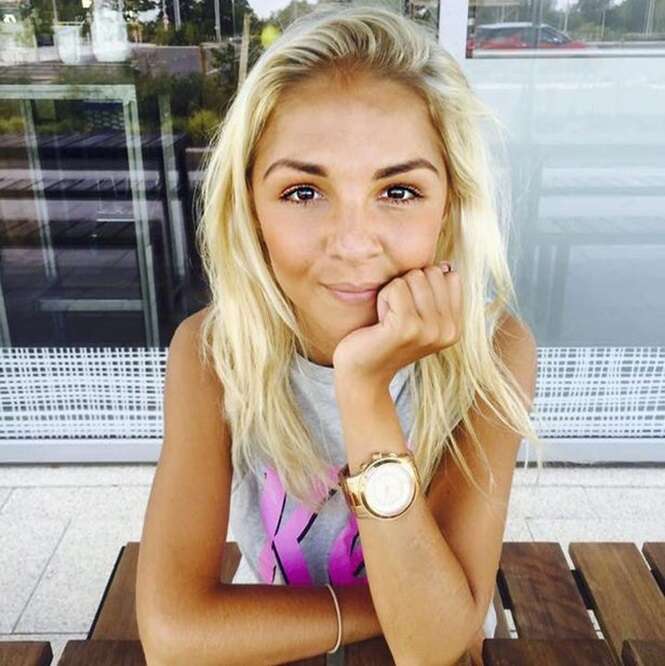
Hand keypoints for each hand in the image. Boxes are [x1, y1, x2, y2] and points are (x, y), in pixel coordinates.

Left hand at [332, 261, 462, 388]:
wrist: (363, 373)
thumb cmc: (384, 339)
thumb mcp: (418, 316)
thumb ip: (434, 293)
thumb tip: (446, 265)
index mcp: (455, 327)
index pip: (450, 276)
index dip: (423, 284)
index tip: (410, 310)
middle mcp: (448, 330)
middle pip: (431, 273)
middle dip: (407, 286)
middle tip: (396, 315)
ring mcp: (430, 330)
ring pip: (413, 277)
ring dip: (393, 292)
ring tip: (388, 319)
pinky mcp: (407, 328)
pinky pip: (397, 287)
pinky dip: (383, 298)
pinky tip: (380, 321)